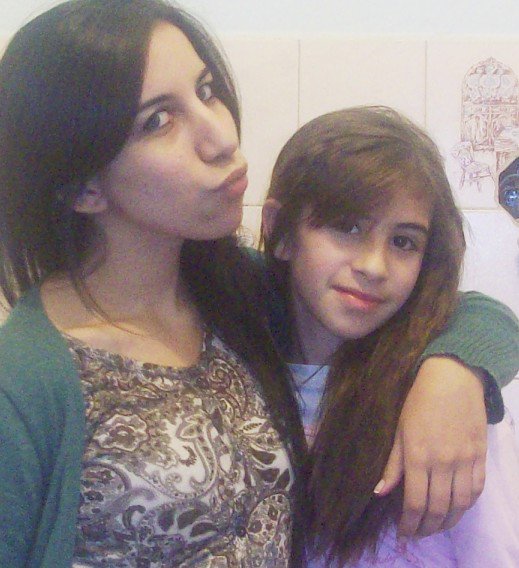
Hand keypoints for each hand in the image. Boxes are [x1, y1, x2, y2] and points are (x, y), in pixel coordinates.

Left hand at [374, 356, 486, 536]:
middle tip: (418, 533)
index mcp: (418, 455)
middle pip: (438, 508)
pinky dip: (466, 505)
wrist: (452, 378)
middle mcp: (443, 462)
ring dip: (448, 522)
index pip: (416, 502)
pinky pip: (477, 490)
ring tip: (436, 527)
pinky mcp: (480, 455)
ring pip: (460, 504)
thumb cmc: (417, 401)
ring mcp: (465, 460)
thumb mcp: (399, 429)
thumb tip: (380, 492)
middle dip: (427, 528)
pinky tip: (456, 508)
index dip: (410, 523)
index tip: (404, 531)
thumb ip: (393, 463)